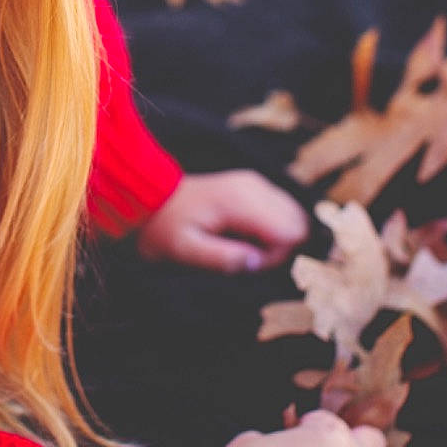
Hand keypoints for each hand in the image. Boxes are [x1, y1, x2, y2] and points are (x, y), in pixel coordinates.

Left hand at [137, 169, 308, 272]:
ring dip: (273, 239)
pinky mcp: (254, 187)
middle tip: (241, 254)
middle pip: (297, 224)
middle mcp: (254, 186)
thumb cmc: (165, 228)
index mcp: (241, 201)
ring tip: (238, 243)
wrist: (149, 199)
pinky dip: (269, 229)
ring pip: (293, 218)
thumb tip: (257, 263)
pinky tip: (241, 233)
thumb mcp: (185, 251)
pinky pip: (281, 211)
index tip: (246, 260)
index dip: (274, 256)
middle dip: (276, 249)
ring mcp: (256, 183)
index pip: (291, 232)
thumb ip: (222, 258)